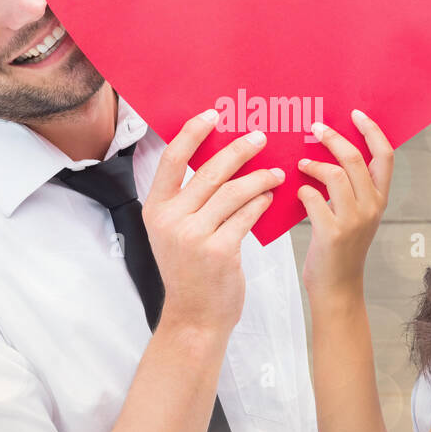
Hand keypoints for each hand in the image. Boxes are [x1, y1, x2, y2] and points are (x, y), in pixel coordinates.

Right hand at [143, 109, 284, 336]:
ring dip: (259, 177)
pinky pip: (246, 215)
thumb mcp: (175, 232)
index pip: (171, 159)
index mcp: (155, 209)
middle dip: (239, 150)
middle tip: (260, 137)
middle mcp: (171, 220)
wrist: (195, 317)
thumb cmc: (190, 271)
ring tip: (275, 171)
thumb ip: (189, 199)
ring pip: (233, 192)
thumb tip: (220, 158)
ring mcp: (193, 236)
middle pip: (209, 171)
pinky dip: (261, 202)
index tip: (214, 114)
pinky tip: (270, 197)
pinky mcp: (219, 252)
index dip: (193, 132)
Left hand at [297, 109, 393, 298]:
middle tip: (314, 128)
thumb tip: (331, 151)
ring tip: (301, 163)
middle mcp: (371, 207)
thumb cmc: (341, 248)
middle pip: (355, 158)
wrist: (338, 288)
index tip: (355, 114)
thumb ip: (351, 187)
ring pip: (334, 174)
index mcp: (380, 199)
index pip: (385, 155)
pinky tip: (298, 192)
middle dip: (332, 137)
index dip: (372, 130)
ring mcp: (353, 221)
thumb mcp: (357, 215)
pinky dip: (302, 190)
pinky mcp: (332, 233)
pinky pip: (313, 199)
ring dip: (313, 163)